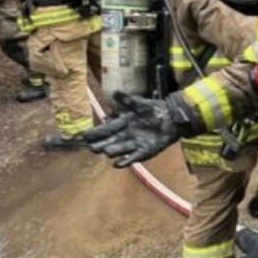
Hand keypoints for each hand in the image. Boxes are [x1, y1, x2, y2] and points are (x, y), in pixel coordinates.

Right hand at [84, 91, 198, 166]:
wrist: (173, 117)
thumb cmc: (155, 110)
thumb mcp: (140, 104)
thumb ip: (127, 100)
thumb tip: (115, 93)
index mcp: (124, 124)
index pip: (106, 129)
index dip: (96, 133)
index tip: (84, 136)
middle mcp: (127, 135)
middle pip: (111, 141)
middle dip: (101, 144)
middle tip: (91, 146)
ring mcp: (136, 144)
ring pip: (120, 149)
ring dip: (112, 150)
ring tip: (104, 151)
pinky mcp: (146, 150)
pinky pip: (134, 157)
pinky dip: (126, 160)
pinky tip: (117, 164)